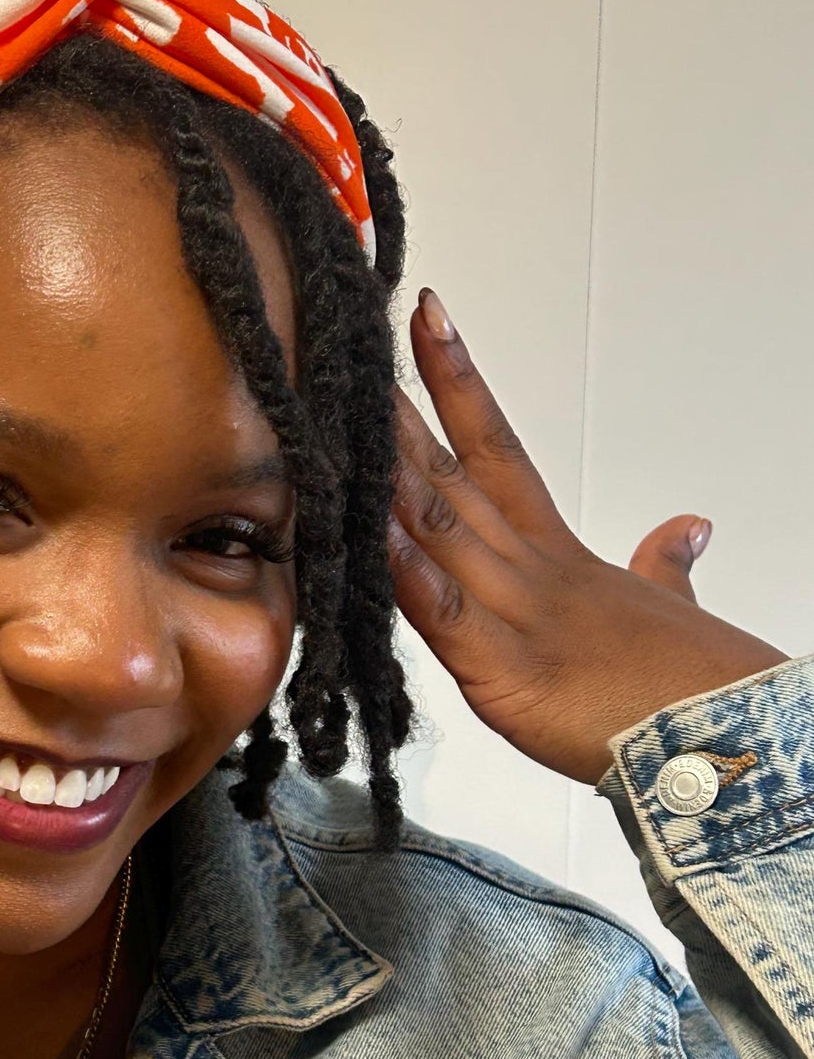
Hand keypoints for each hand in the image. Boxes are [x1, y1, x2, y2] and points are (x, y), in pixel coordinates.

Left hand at [386, 288, 785, 785]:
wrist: (727, 740)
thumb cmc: (689, 681)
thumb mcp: (666, 606)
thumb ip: (661, 564)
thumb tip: (685, 529)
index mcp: (555, 550)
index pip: (497, 442)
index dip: (458, 379)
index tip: (427, 318)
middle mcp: (527, 567)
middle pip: (448, 469)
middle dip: (392, 411)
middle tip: (341, 343)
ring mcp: (512, 613)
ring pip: (435, 525)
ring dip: (380, 473)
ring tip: (332, 413)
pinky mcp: (501, 672)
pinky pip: (439, 614)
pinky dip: (400, 576)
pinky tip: (362, 535)